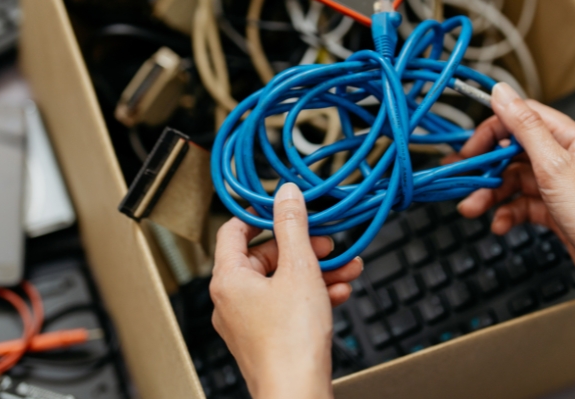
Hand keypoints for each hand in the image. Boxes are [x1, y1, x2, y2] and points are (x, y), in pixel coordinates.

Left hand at [210, 183, 363, 398]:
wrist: (298, 392)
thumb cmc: (291, 341)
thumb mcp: (299, 268)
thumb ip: (293, 226)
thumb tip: (286, 195)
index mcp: (228, 279)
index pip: (235, 230)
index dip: (261, 214)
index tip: (285, 207)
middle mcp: (231, 299)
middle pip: (266, 256)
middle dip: (303, 247)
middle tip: (328, 243)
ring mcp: (247, 321)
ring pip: (282, 282)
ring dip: (316, 271)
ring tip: (346, 268)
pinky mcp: (266, 337)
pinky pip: (287, 304)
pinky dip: (311, 294)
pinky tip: (339, 291)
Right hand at [454, 83, 574, 312]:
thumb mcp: (554, 165)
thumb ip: (525, 127)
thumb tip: (503, 92)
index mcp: (573, 139)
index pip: (525, 118)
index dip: (494, 128)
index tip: (471, 146)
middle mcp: (567, 159)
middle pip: (515, 152)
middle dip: (487, 168)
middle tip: (464, 178)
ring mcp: (562, 186)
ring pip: (516, 181)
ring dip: (492, 195)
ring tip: (473, 208)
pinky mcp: (557, 211)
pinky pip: (523, 204)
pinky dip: (508, 212)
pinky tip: (501, 224)